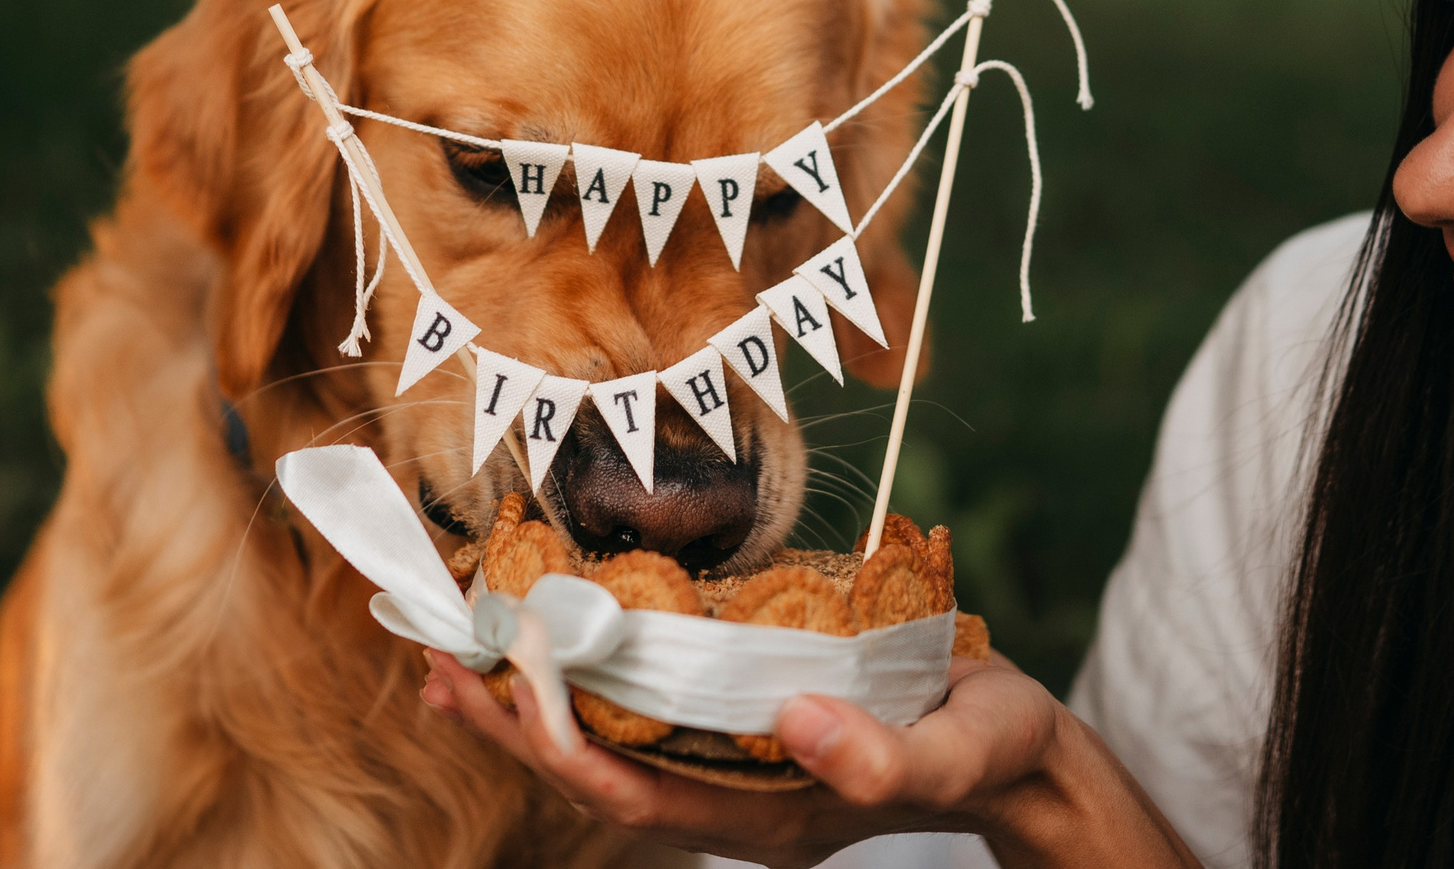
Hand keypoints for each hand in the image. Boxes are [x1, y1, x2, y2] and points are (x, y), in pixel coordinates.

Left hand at [420, 650, 1198, 868]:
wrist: (1017, 752)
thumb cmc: (990, 748)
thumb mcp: (955, 751)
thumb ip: (883, 756)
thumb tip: (798, 722)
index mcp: (766, 815)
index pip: (635, 790)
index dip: (560, 744)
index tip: (503, 688)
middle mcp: (731, 798)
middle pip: (597, 771)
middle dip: (514, 724)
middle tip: (436, 661)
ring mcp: (733, 767)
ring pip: (608, 743)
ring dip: (531, 702)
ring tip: (455, 653)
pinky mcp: (743, 727)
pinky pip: (642, 711)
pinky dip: (586, 677)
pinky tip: (554, 637)